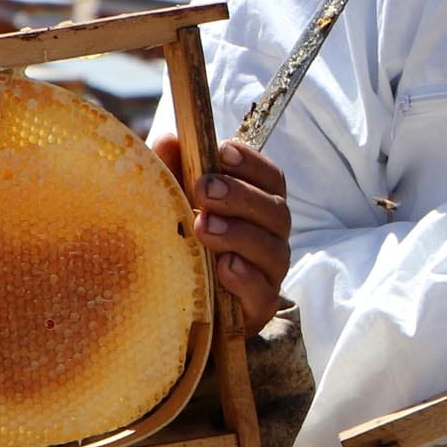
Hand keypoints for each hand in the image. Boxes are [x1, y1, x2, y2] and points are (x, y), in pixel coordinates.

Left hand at [152, 136, 290, 331]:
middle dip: (240, 195)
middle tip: (204, 189)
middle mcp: (269, 236)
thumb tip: (170, 138)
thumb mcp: (170, 202)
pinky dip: (246, 278)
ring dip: (239, 234)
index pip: (270, 177)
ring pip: (272, 249)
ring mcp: (267, 273)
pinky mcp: (258, 309)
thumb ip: (171, 171)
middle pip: (275, 210)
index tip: (222, 151)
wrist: (172, 307)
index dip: (252, 162)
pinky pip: (264, 293)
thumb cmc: (178, 243)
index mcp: (255, 205)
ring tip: (205, 227)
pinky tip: (223, 267)